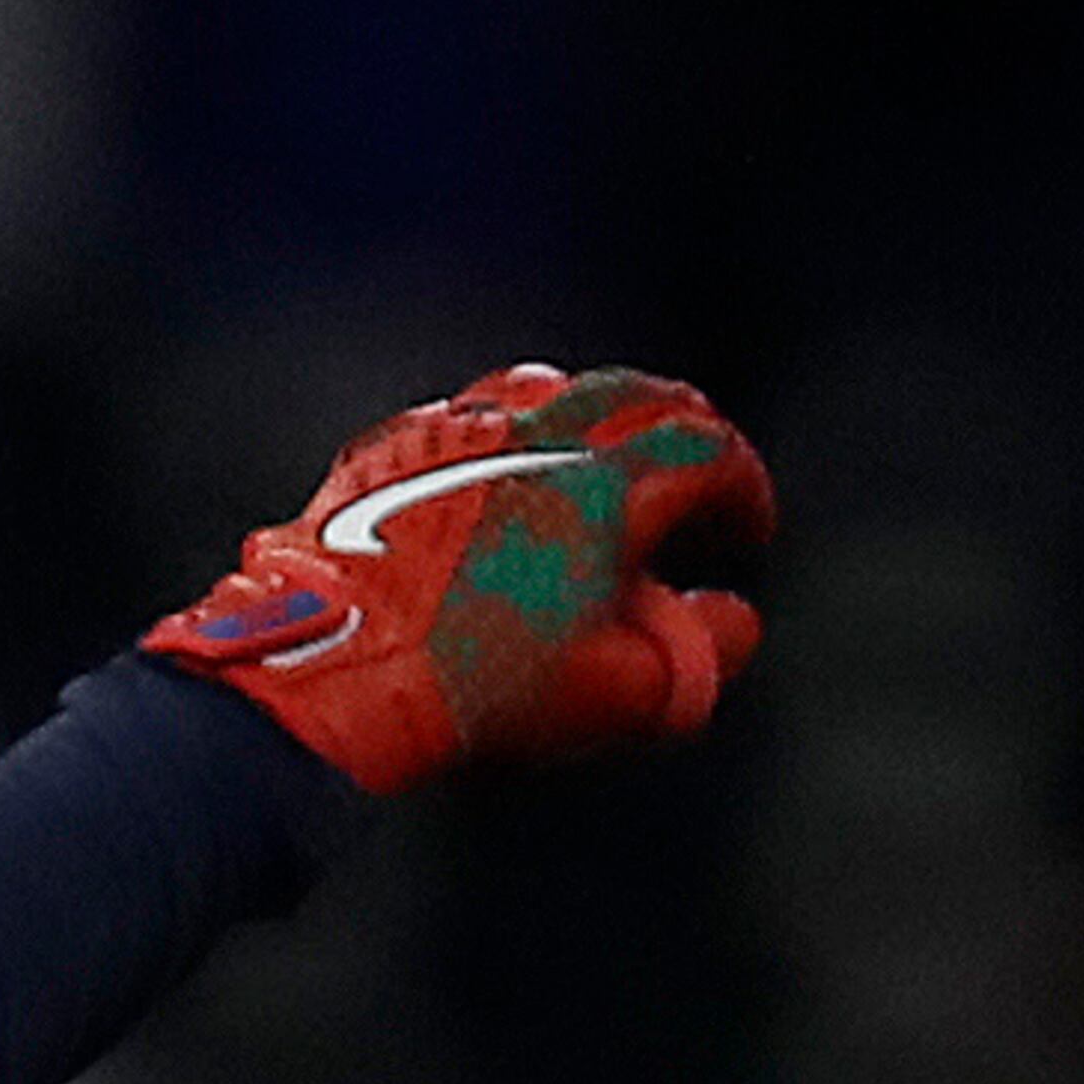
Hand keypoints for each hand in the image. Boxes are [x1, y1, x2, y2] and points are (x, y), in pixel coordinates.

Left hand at [149, 362, 773, 795]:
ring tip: (600, 463)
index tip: (748, 524)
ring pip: (550, 391)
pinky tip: (497, 482)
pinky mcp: (392, 446)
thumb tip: (731, 628)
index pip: (707, 451)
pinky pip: (466, 421)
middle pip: (635, 396)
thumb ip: (685, 660)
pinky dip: (505, 441)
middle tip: (694, 471)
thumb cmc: (474, 684)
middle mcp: (538, 433)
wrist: (335, 665)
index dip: (741, 486)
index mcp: (606, 483)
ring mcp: (459, 429)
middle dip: (680, 431)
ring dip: (592, 420)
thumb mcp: (603, 692)